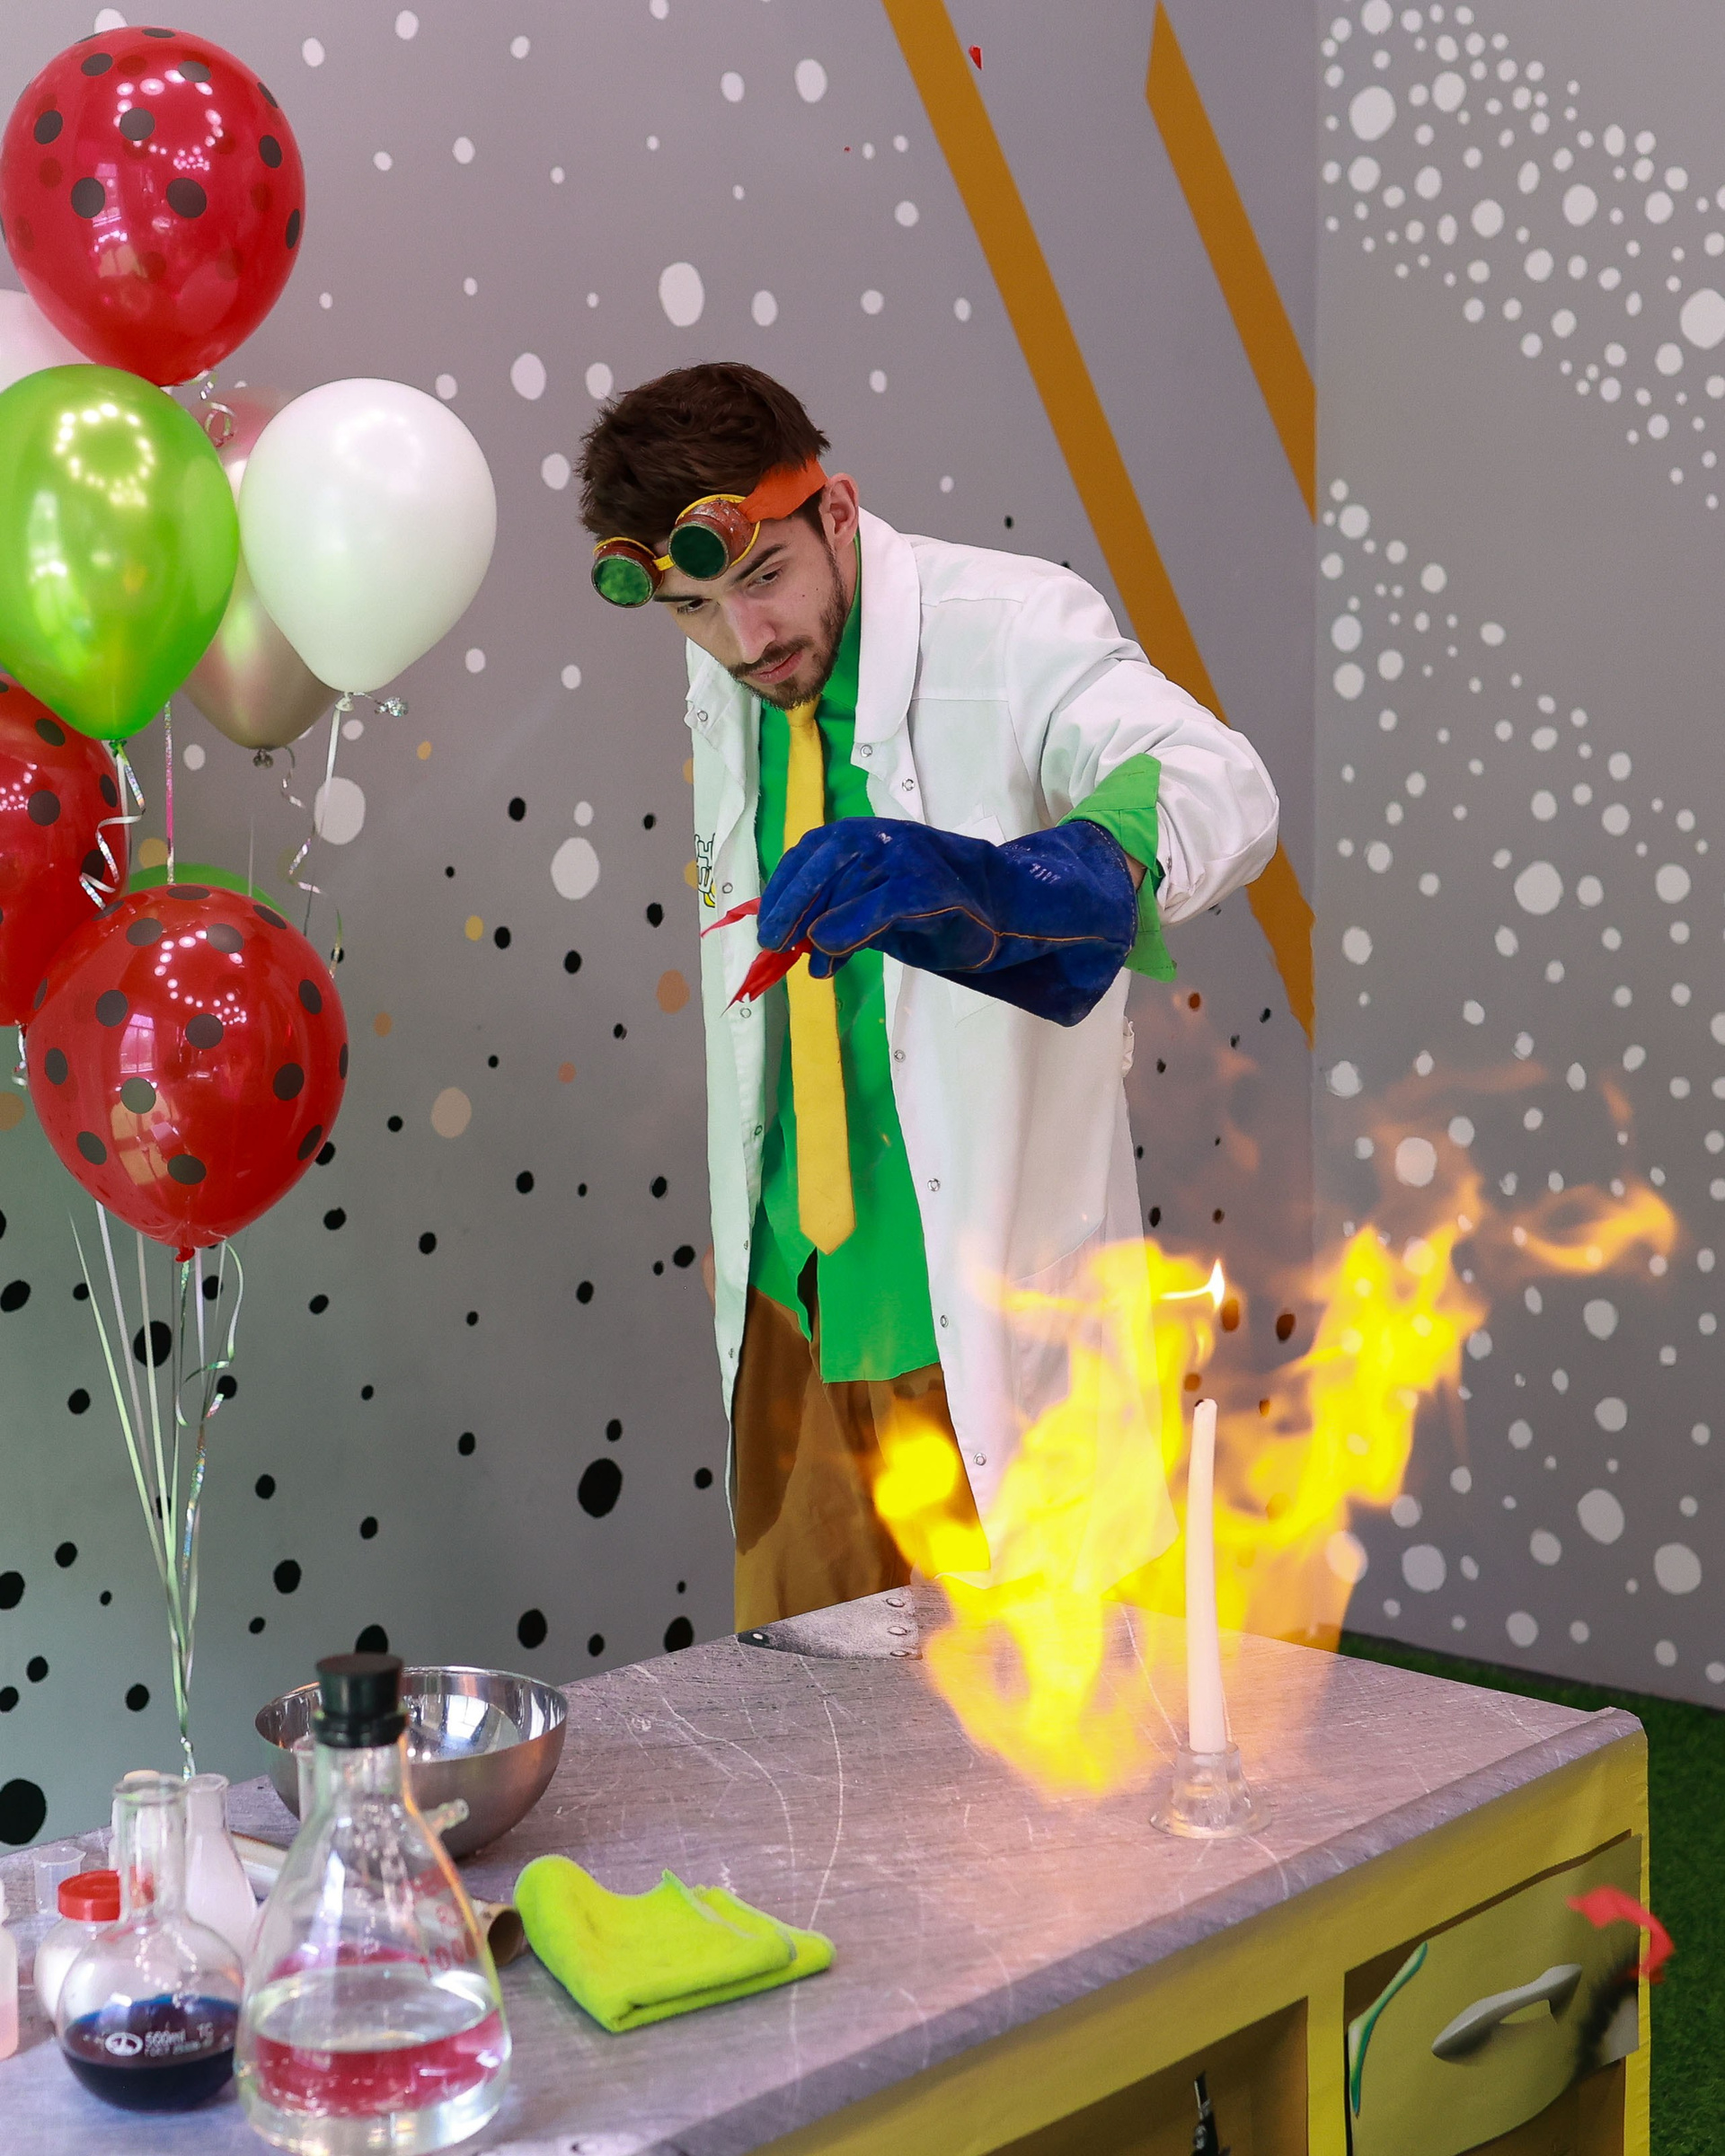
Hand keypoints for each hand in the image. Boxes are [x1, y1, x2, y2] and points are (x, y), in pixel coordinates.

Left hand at [758, 820, 998, 978]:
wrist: (992, 911)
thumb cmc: (923, 911)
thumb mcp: (867, 912)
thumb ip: (832, 918)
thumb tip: (793, 945)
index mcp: (857, 836)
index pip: (805, 856)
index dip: (780, 892)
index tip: (765, 928)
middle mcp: (877, 837)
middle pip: (820, 867)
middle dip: (791, 908)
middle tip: (774, 944)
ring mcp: (905, 857)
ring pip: (847, 887)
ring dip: (822, 932)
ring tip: (818, 966)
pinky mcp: (927, 886)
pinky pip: (880, 904)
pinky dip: (850, 927)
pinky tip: (833, 950)